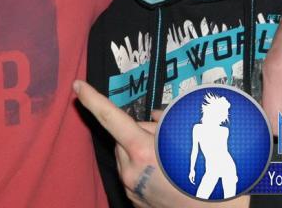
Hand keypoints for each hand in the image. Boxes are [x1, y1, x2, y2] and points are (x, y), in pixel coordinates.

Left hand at [73, 80, 248, 207]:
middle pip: (123, 137)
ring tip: (166, 159)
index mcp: (141, 151)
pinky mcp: (134, 202)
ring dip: (138, 150)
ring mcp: (130, 189)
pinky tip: (163, 173)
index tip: (77, 86)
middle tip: (163, 139)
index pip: (110, 118)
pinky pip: (131, 174)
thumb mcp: (186, 136)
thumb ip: (163, 122)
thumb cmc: (204, 170)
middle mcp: (129, 171)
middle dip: (137, 132)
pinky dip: (141, 168)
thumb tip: (152, 117)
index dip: (93, 99)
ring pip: (126, 155)